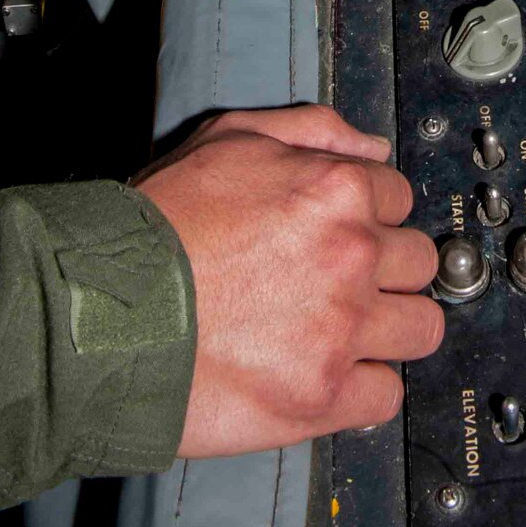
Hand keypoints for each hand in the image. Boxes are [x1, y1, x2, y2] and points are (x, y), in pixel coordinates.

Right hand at [134, 105, 442, 456]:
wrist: (104, 312)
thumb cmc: (159, 225)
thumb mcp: (230, 137)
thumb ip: (312, 129)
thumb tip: (374, 149)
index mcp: (337, 188)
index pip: (398, 195)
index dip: (369, 212)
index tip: (347, 231)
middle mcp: (352, 255)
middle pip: (419, 261)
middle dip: (387, 268)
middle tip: (347, 280)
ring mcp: (343, 329)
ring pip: (421, 328)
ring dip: (390, 328)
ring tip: (348, 329)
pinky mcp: (323, 396)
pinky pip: (386, 395)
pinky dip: (365, 389)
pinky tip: (332, 373)